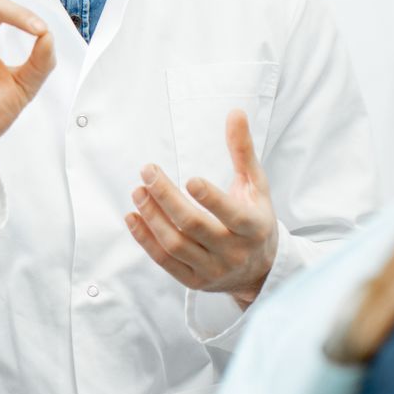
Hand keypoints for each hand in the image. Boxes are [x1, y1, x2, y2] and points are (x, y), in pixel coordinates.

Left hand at [128, 109, 277, 308]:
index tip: (189, 178)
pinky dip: (145, 240)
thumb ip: (243, 151)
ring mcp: (212, 270)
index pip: (231, 215)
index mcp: (253, 228)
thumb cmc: (255, 219)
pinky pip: (164, 261)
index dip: (211, 199)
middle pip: (194, 226)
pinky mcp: (194, 281)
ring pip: (175, 245)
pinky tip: (133, 217)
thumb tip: (235, 112)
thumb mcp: (256, 186)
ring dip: (152, 217)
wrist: (260, 271)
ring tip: (137, 191)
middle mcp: (233, 252)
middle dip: (167, 198)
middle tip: (147, 171)